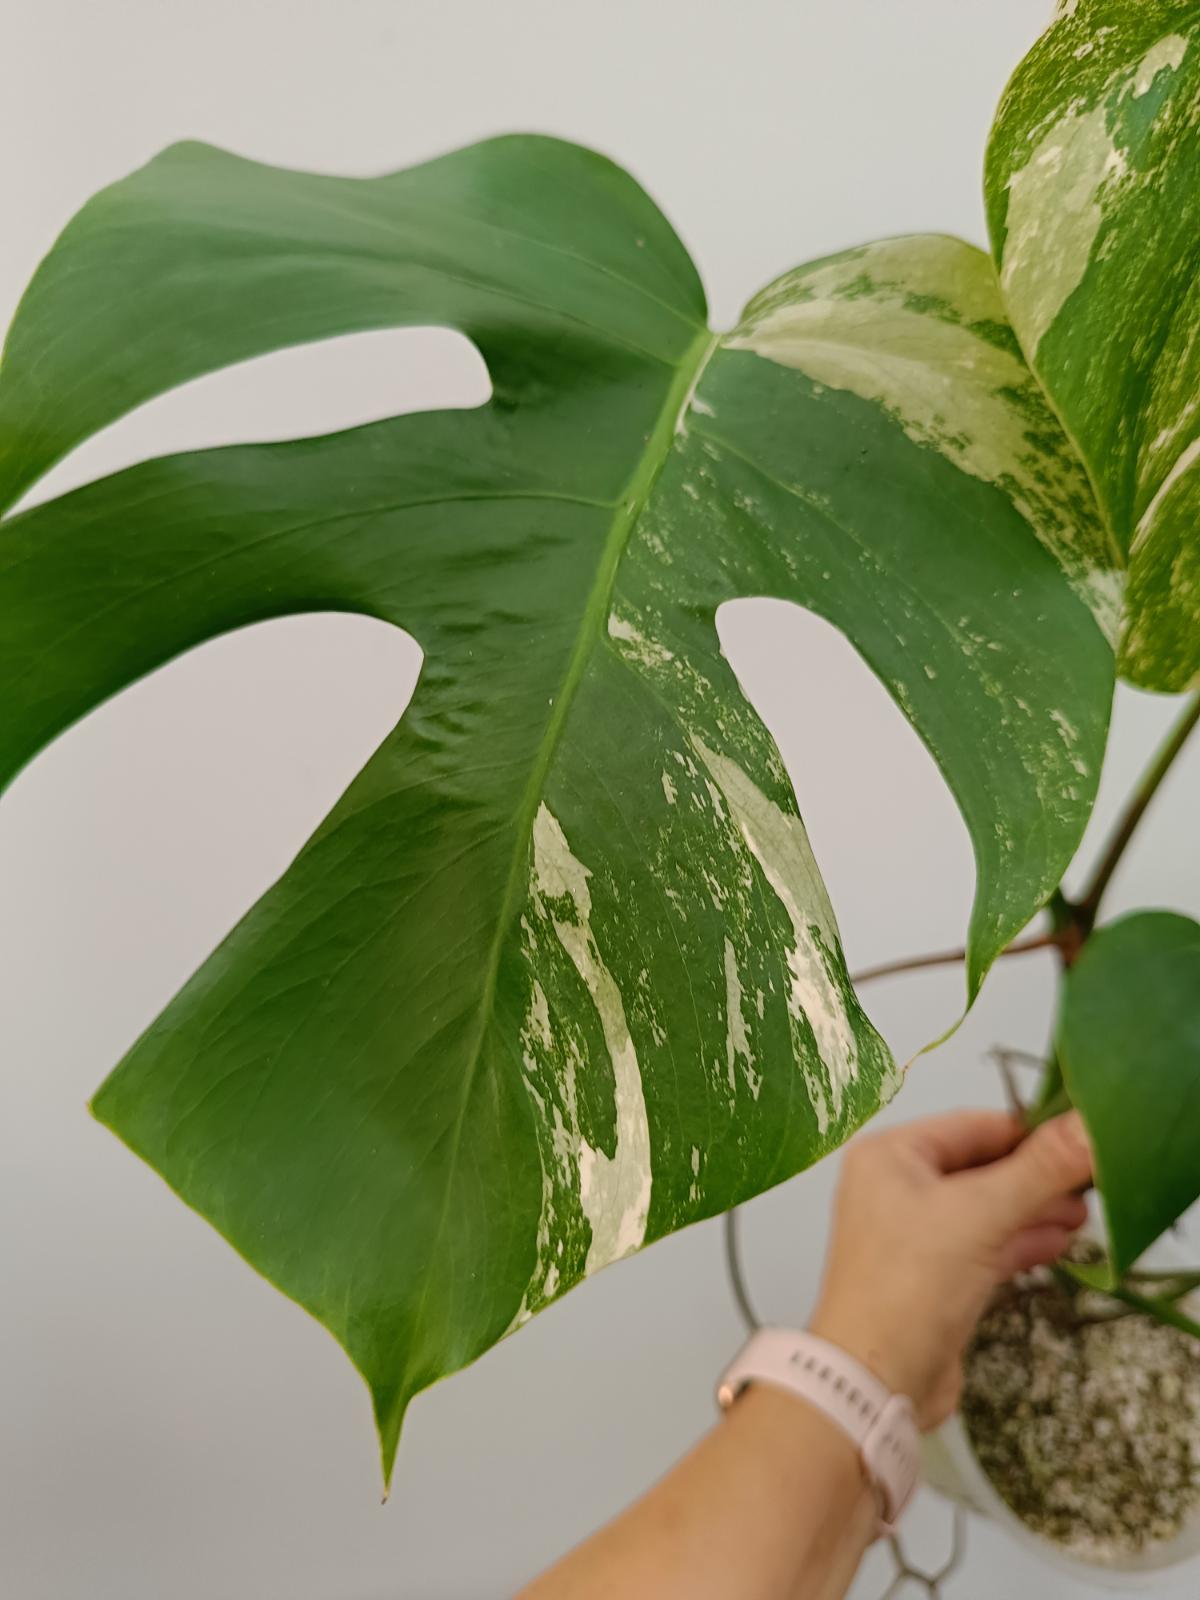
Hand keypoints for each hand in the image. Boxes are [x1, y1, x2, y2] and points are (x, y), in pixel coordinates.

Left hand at [809, 1108, 1091, 1429]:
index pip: (973, 1127)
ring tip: (1083, 1217)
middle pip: (980, 1167)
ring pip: (984, 1209)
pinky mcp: (931, 1277)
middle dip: (1036, 1178)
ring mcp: (912, 1234)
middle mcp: (896, 1186)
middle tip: (1092, 1188)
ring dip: (1033, 1210)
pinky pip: (980, 1245)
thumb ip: (1039, 1170)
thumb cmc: (916, 1280)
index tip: (1084, 1143)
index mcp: (892, 1155)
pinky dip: (1017, 1242)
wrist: (876, 1380)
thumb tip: (1089, 1125)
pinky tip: (1058, 1245)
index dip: (1030, 1134)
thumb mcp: (981, 1215)